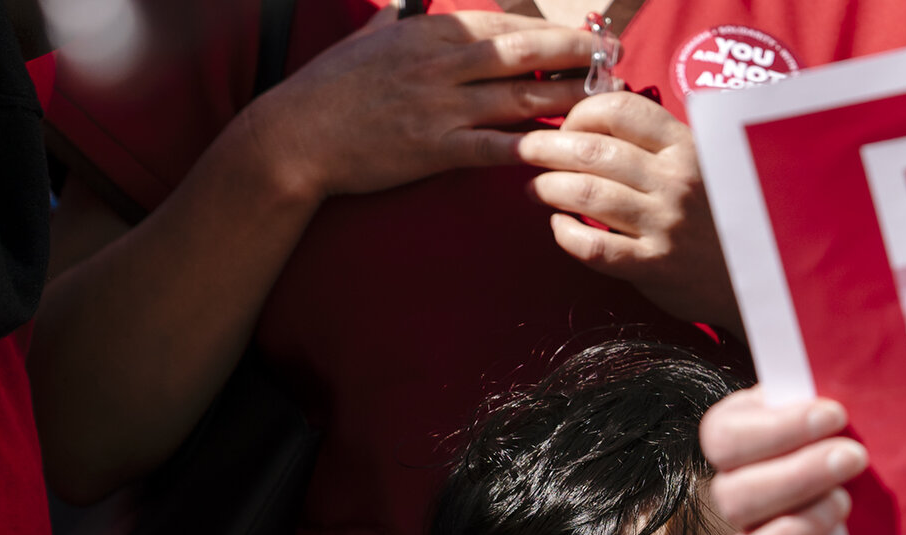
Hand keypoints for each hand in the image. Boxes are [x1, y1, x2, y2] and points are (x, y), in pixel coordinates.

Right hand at [240, 7, 592, 205]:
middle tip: (609, 57)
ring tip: (602, 101)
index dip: (545, 30)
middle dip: (571, 52)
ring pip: (519, 97)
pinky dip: (531, 147)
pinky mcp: (435, 148)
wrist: (296, 136)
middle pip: (523, 52)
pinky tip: (563, 149)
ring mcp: (439, 106)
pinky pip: (495, 146)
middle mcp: (439, 63)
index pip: (502, 24)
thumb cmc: (329, 89)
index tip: (576, 36)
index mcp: (427, 32)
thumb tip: (405, 4)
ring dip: (566, 98)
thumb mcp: (366, 39)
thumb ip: (395, 21)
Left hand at [519, 94, 738, 325]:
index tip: (565, 127)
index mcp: (688, 147)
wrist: (758, 279)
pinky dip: (564, 233)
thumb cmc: (719, 218)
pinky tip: (558, 227)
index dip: (579, 114)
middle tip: (526, 152)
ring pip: (585, 193)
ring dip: (547, 187)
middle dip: (545, 148)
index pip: (619, 110)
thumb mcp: (705, 167)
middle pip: (591, 150)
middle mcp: (677, 181)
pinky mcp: (654, 266)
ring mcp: (665, 224)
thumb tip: (596, 127)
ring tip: (534, 189)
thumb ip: (660, 146)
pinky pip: (592, 246)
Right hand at [699, 389, 866, 534]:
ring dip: (796, 531)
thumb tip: (839, 356)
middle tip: (853, 457)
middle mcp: (733, 496)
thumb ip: (824, 383)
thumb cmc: (850, 427)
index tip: (834, 414)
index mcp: (734, 441)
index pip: (723, 439)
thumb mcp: (834, 398)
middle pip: (734, 499)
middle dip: (798, 476)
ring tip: (844, 503)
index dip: (777, 430)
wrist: (875, 475)